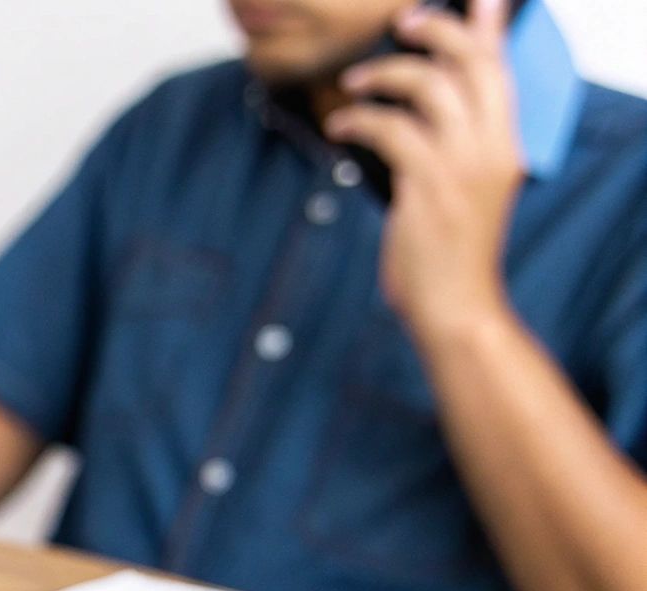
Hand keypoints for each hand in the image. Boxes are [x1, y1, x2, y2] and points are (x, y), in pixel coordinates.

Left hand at [324, 0, 523, 346]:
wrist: (456, 305)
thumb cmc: (450, 250)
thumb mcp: (462, 189)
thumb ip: (453, 144)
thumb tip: (418, 108)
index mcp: (508, 145)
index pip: (502, 69)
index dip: (486, 27)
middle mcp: (493, 147)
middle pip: (470, 63)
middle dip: (436, 31)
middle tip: (400, 26)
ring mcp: (462, 166)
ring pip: (429, 87)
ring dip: (383, 75)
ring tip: (352, 84)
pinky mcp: (428, 186)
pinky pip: (390, 129)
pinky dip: (358, 120)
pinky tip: (340, 127)